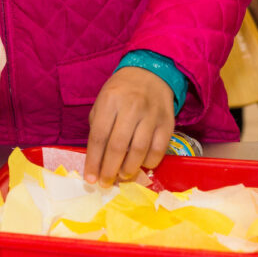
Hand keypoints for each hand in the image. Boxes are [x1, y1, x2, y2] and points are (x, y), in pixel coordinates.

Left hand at [84, 67, 174, 184]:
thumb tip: (96, 159)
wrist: (151, 74)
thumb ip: (99, 126)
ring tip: (121, 176)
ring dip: (129, 169)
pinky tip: (141, 165)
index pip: (99, 136)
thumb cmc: (121, 92)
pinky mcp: (167, 122)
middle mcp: (131, 107)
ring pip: (139, 150)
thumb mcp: (103, 102)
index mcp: (110, 101)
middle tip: (105, 183)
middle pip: (118, 146)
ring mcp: (151, 115)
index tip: (90, 178)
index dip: (93, 160)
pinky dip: (149, 162)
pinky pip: (159, 149)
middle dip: (109, 169)